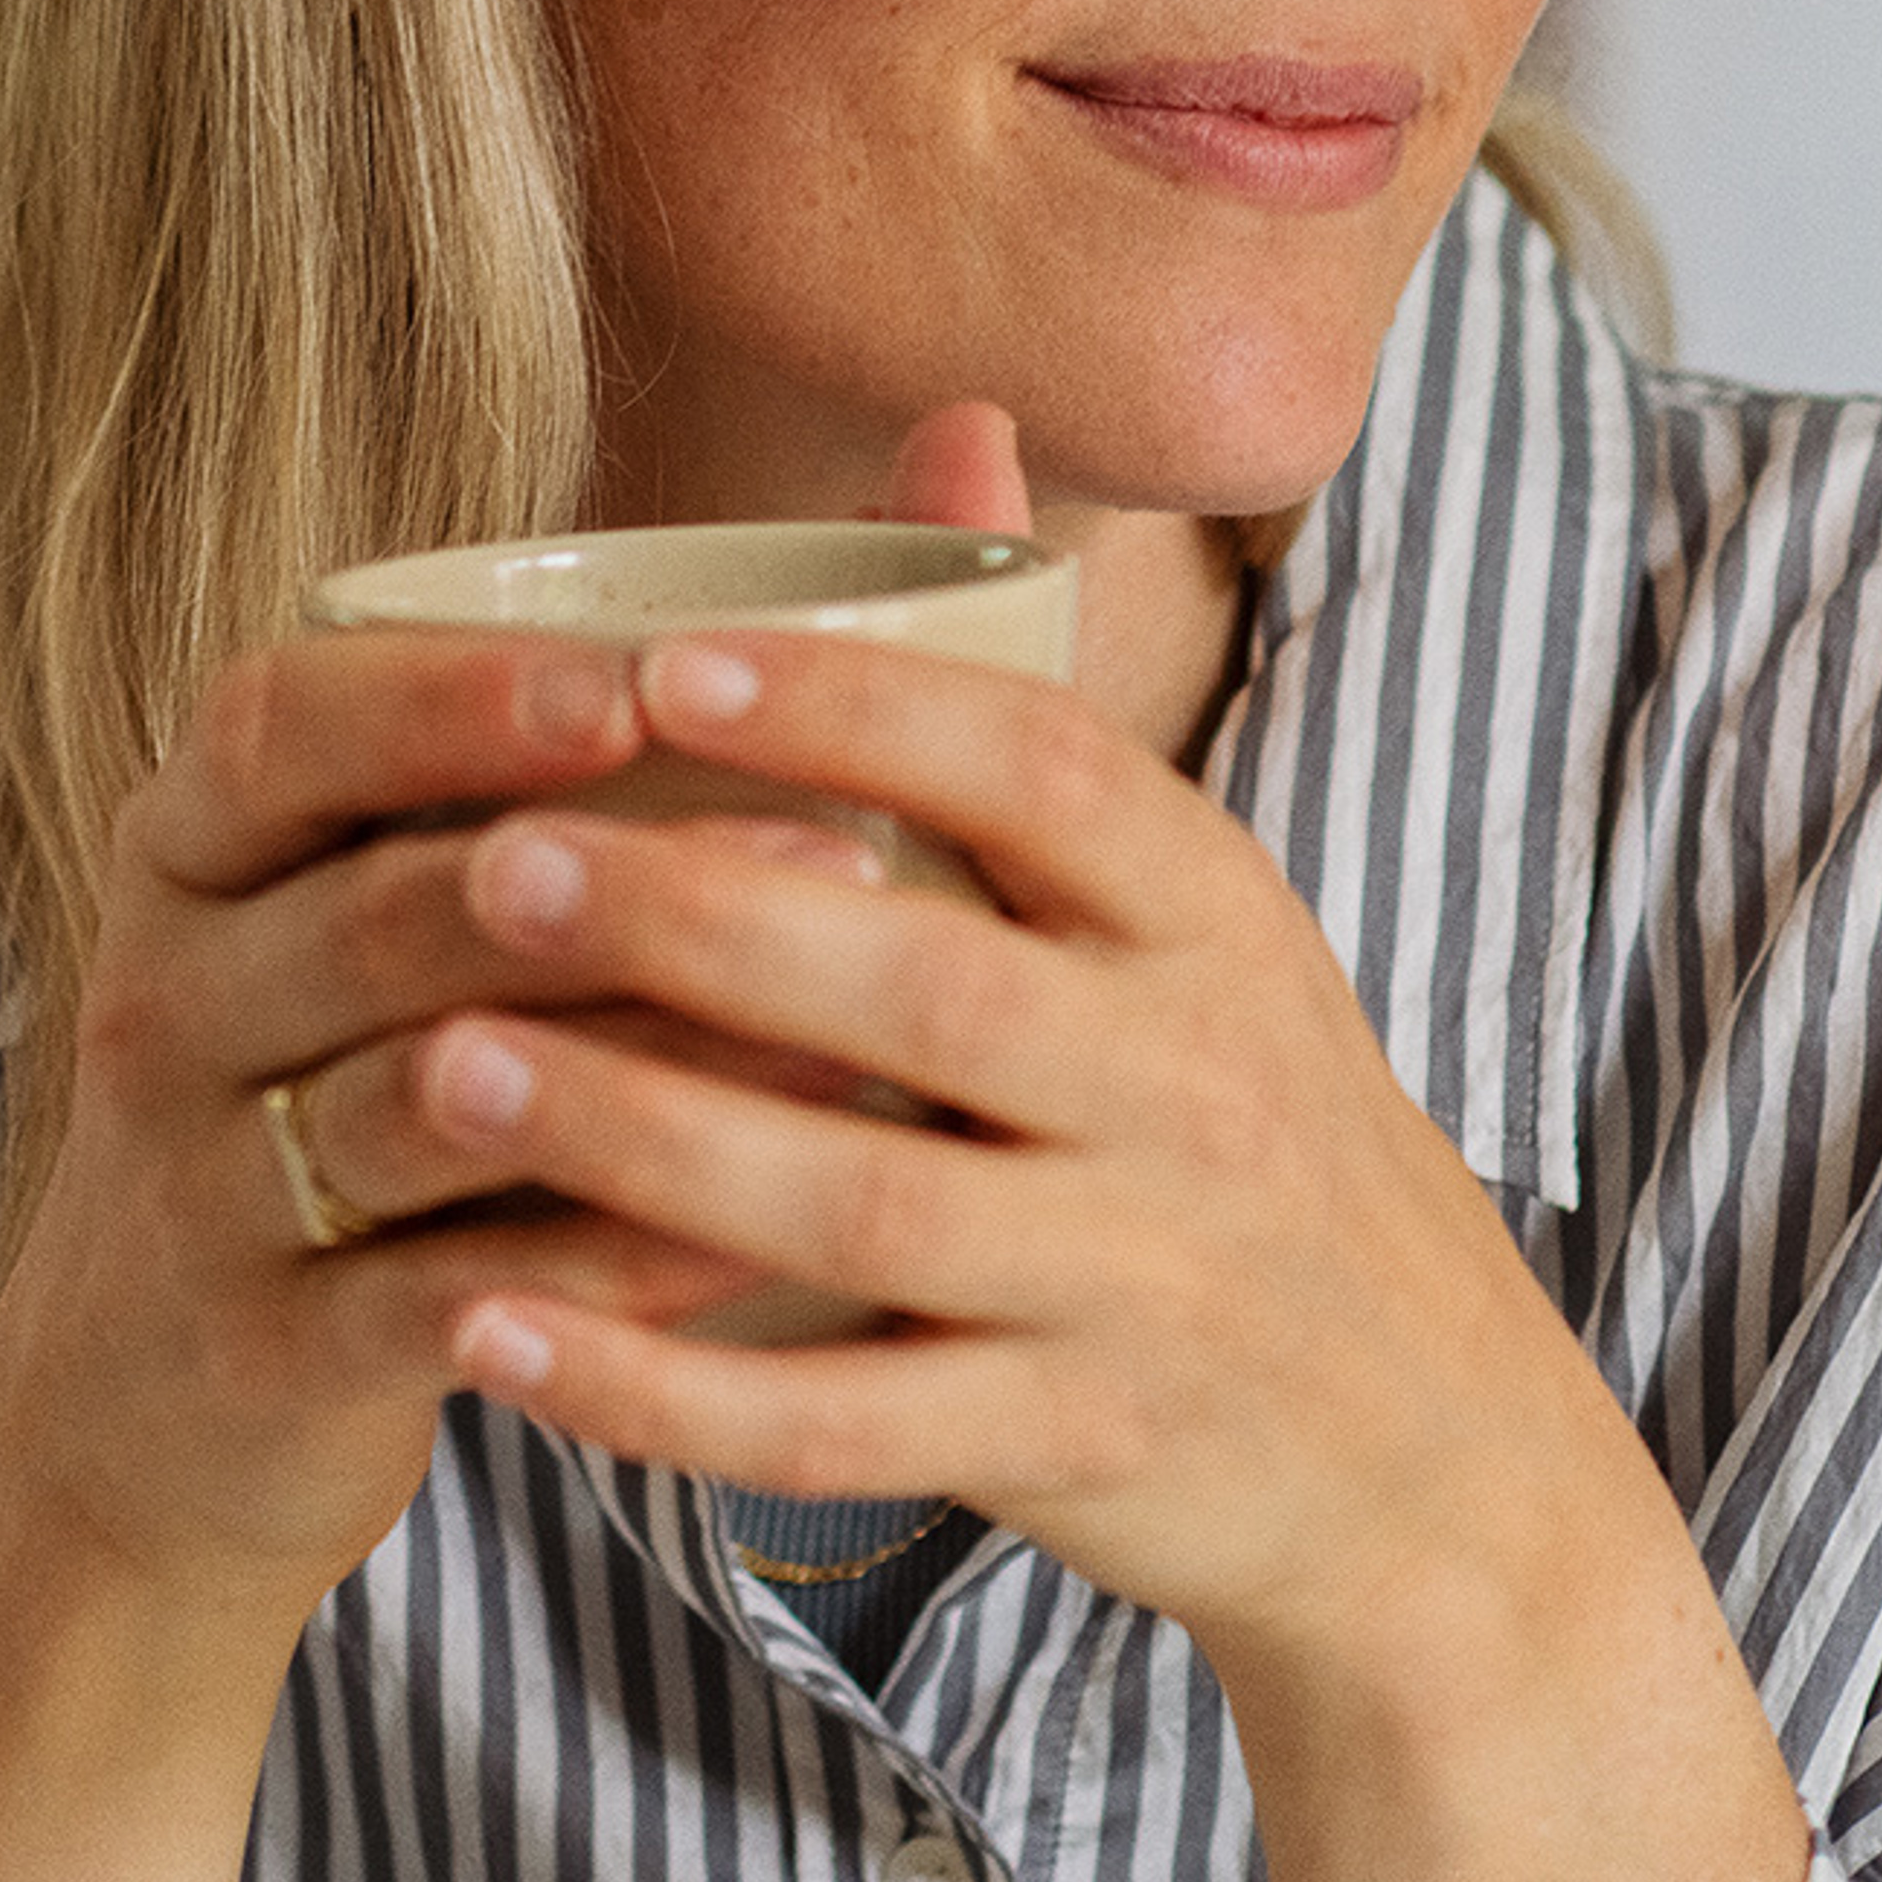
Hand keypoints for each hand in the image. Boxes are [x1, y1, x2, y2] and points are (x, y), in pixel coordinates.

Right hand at [0, 618, 843, 1600]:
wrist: (136, 1407)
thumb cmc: (331, 1075)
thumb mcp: (359, 896)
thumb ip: (557, 734)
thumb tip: (930, 456)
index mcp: (188, 845)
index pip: (278, 727)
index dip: (447, 701)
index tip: (635, 682)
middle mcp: (168, 993)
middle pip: (375, 913)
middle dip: (611, 878)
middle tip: (841, 849)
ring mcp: (198, 1178)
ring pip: (424, 1104)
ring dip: (643, 1066)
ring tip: (847, 1040)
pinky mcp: (262, 1348)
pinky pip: (444, 1297)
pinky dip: (605, 1267)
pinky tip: (762, 1246)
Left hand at [303, 415, 1803, 1881]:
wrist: (1442, 1464)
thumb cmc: (1242, 1120)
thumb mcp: (1189, 911)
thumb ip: (1034, 688)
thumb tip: (955, 417)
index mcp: (1208, 919)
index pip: (1045, 775)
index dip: (856, 712)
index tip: (657, 663)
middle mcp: (1189, 1091)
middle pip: (929, 996)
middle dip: (694, 925)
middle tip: (482, 863)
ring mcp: (1139, 1287)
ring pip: (863, 1215)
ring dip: (637, 1143)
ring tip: (440, 1067)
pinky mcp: (1073, 1457)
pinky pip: (841, 1430)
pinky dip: (655, 1394)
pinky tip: (484, 1333)